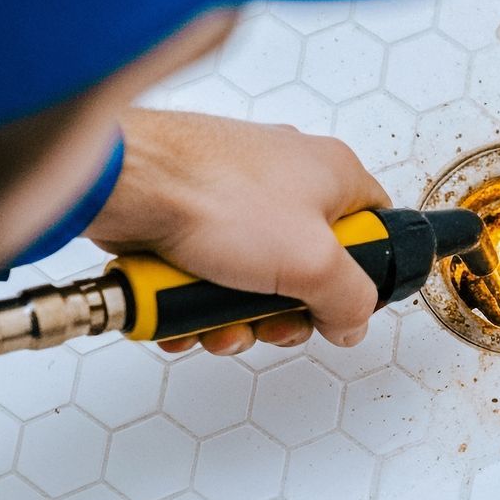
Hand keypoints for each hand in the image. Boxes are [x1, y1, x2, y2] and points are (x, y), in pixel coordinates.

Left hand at [85, 109, 390, 353]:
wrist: (127, 183)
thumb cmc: (213, 194)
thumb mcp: (312, 262)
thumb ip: (350, 299)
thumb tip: (353, 321)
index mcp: (330, 174)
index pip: (373, 229)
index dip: (362, 274)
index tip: (338, 301)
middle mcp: (285, 181)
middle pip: (307, 269)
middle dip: (285, 313)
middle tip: (270, 322)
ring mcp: (235, 200)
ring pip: (253, 281)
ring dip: (235, 319)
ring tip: (216, 325)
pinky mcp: (191, 220)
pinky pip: (208, 277)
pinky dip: (196, 306)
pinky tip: (183, 318)